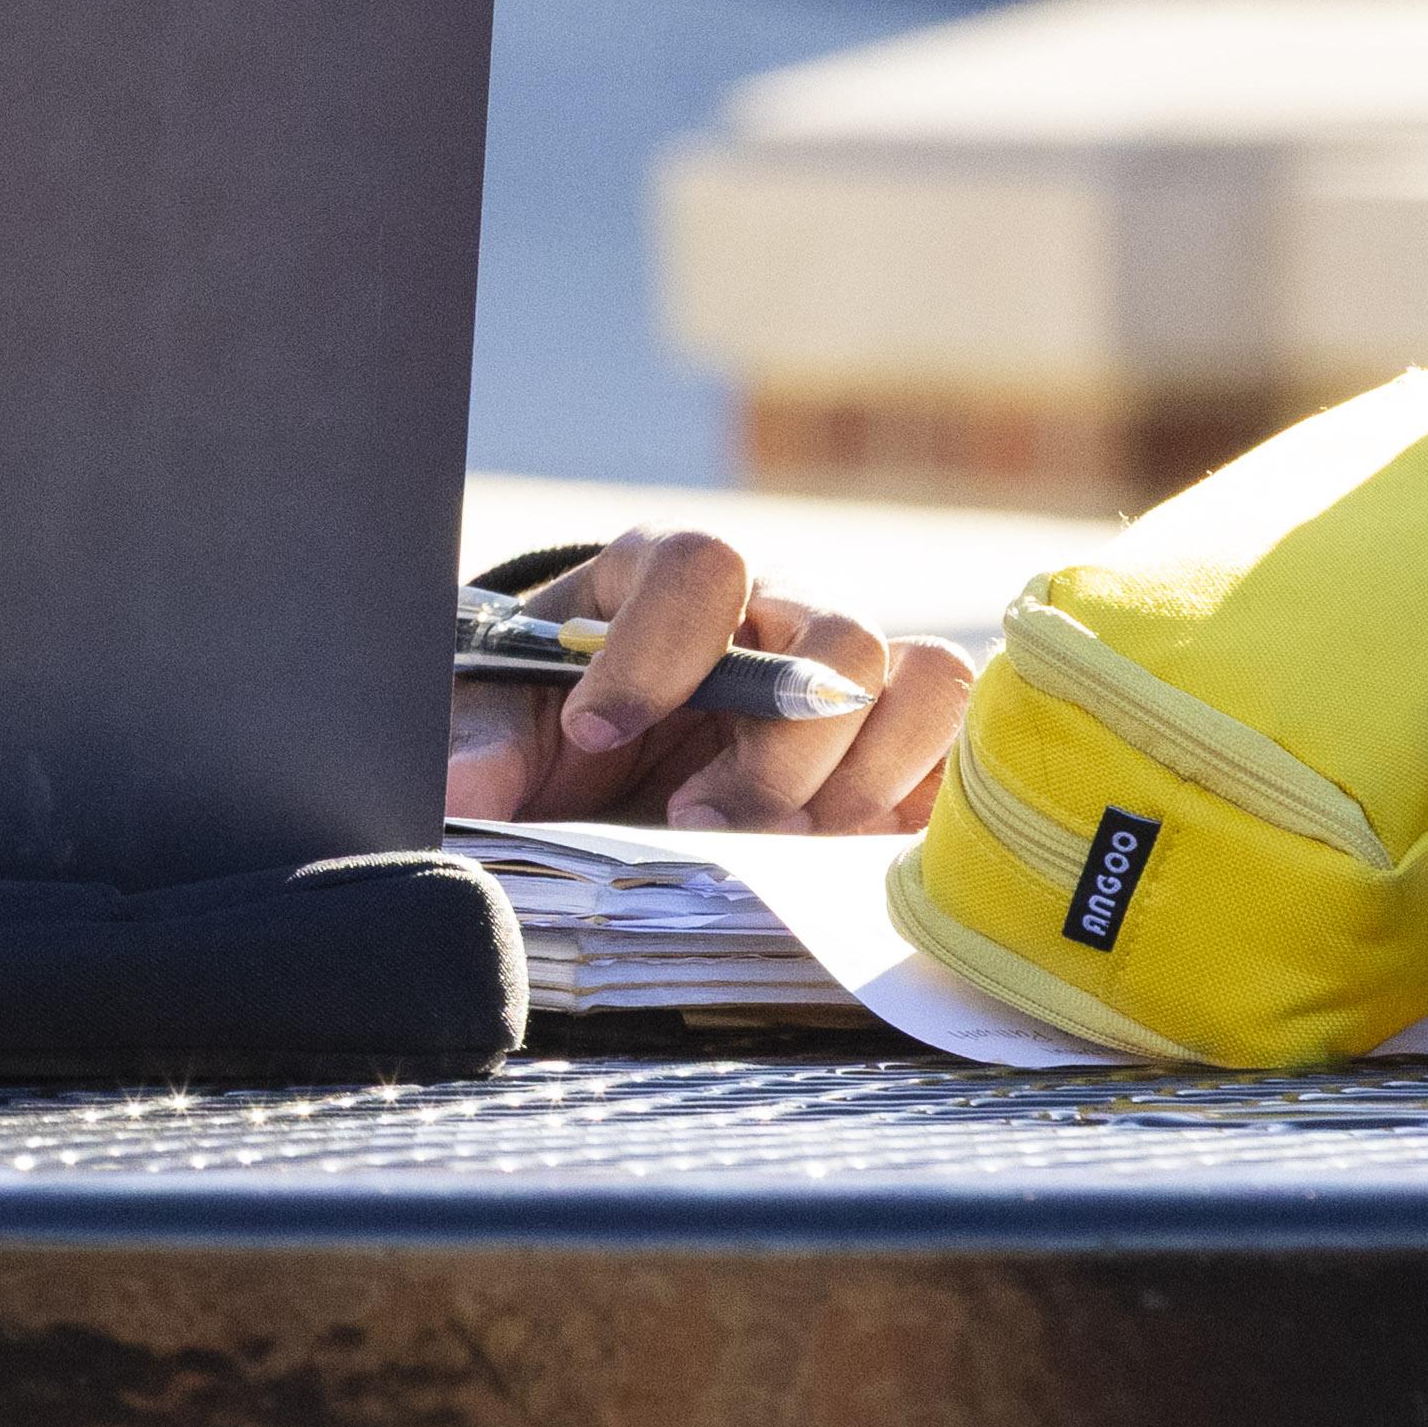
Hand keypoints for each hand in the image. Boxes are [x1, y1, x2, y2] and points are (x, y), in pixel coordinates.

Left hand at [443, 528, 964, 835]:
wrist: (604, 761)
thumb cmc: (555, 720)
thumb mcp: (500, 717)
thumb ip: (481, 737)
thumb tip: (464, 783)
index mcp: (671, 581)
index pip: (699, 565)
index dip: (655, 653)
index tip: (595, 733)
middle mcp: (779, 610)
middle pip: (837, 636)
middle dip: (777, 752)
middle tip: (699, 825)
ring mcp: (851, 677)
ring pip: (922, 678)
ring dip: (860, 781)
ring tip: (786, 850)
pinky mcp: (900, 747)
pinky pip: (963, 747)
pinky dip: (923, 804)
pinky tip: (854, 861)